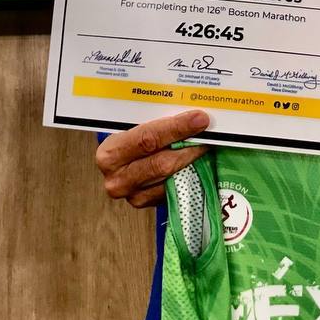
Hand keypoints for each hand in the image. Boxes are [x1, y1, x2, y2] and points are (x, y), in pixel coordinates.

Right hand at [94, 110, 210, 208]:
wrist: (117, 165)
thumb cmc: (127, 141)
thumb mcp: (131, 128)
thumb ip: (154, 122)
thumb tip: (190, 115)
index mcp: (110, 154)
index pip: (147, 139)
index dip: (176, 128)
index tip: (199, 119)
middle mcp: (117, 179)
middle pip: (162, 163)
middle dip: (189, 146)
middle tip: (209, 133)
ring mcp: (132, 195)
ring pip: (171, 177)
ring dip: (192, 161)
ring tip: (205, 144)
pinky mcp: (145, 204)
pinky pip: (173, 188)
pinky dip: (186, 173)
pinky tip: (196, 161)